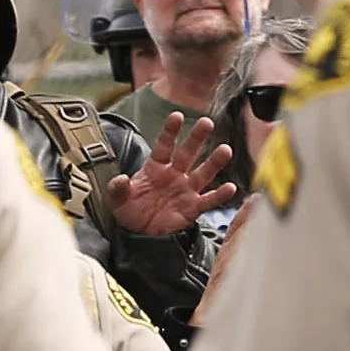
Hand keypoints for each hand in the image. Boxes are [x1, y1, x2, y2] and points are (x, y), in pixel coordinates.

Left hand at [98, 114, 238, 238]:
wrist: (140, 234)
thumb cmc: (131, 211)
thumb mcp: (118, 200)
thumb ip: (118, 189)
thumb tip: (121, 179)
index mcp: (156, 167)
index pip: (164, 145)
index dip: (170, 131)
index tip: (177, 116)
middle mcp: (174, 174)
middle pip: (187, 153)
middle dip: (197, 138)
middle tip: (207, 122)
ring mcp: (186, 190)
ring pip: (203, 173)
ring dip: (214, 162)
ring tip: (225, 150)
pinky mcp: (193, 208)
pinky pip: (208, 200)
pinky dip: (220, 195)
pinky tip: (230, 187)